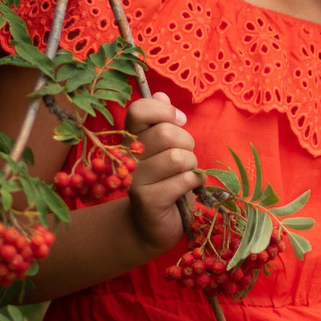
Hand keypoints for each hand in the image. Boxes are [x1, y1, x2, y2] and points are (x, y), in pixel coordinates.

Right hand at [122, 92, 198, 251]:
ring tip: (184, 175)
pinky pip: (184, 181)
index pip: (140, 110)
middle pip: (166, 133)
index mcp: (130, 138)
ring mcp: (135, 179)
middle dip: (187, 143)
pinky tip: (186, 190)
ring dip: (191, 166)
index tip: (178, 122)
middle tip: (185, 157)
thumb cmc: (164, 181)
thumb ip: (163, 121)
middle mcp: (128, 156)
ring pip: (178, 158)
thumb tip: (161, 95)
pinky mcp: (147, 199)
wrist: (151, 225)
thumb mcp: (165, 148)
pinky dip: (193, 184)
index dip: (164, 112)